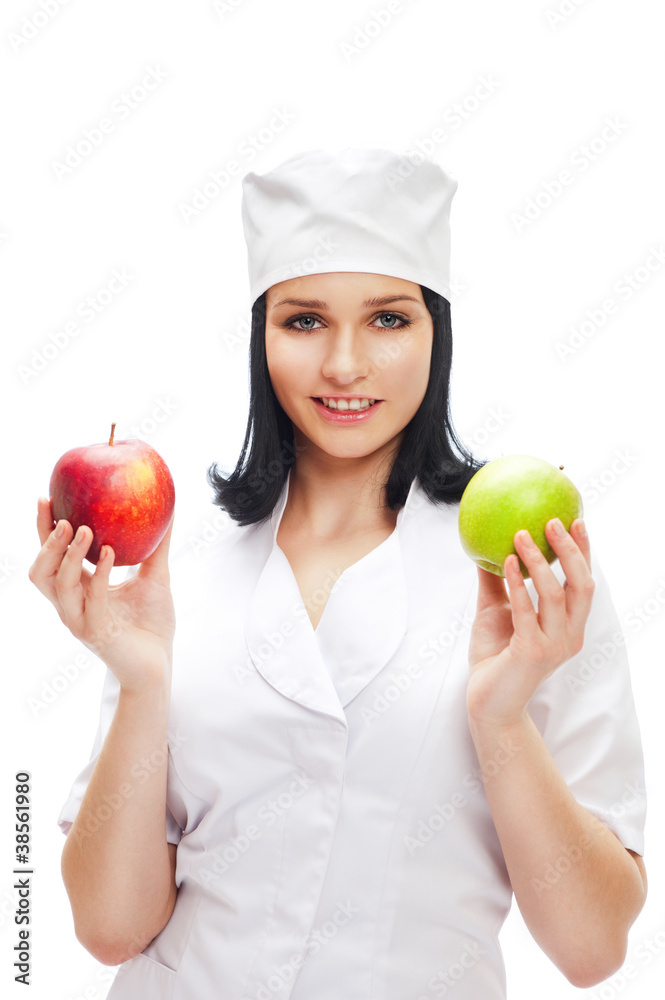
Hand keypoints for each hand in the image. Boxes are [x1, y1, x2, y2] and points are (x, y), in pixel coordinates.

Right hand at [28, 498, 175, 692]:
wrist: (160, 663)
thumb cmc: (153, 623)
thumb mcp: (155, 575)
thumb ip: (157, 545)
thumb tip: (168, 508)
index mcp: (80, 588)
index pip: (52, 555)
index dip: (44, 529)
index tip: (48, 497)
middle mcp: (73, 604)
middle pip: (41, 571)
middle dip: (46, 541)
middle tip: (62, 515)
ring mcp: (81, 619)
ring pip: (58, 585)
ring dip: (68, 555)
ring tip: (83, 529)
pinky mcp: (97, 633)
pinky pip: (92, 601)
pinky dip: (100, 574)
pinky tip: (111, 553)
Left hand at [466, 518, 594, 729]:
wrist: (486, 702)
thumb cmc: (494, 657)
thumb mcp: (496, 611)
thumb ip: (497, 582)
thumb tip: (487, 546)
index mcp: (568, 626)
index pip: (584, 584)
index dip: (584, 552)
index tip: (576, 520)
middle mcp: (569, 636)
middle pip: (582, 586)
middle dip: (571, 551)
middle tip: (552, 522)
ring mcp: (553, 646)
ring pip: (556, 595)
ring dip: (539, 561)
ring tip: (520, 535)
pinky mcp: (532, 652)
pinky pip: (526, 611)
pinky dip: (517, 583)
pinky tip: (506, 561)